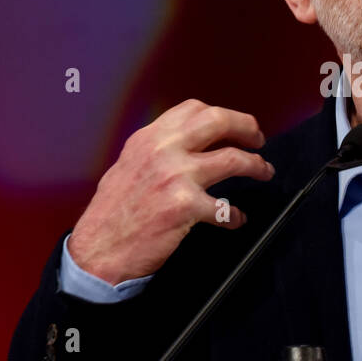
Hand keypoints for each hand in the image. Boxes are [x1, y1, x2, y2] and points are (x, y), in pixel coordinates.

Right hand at [68, 100, 274, 283]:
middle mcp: (162, 151)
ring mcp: (175, 177)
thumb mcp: (128, 166)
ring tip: (263, 172)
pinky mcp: (185, 207)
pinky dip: (236, 216)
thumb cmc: (111, 215)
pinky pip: (226, 208)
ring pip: (233, 159)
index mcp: (148, 139)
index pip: (193, 109)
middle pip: (219, 121)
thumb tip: (192, 146)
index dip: (222, 115)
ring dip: (256, 166)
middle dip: (247, 128)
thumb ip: (157, 151)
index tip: (235, 126)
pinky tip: (237, 219)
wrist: (97, 251)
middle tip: (258, 140)